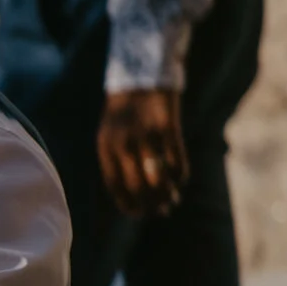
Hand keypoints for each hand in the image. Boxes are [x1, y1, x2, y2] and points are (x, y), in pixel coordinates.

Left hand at [99, 87, 186, 217]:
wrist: (142, 72)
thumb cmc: (126, 108)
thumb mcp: (112, 133)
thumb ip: (118, 158)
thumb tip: (134, 191)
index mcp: (105, 147)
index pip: (115, 186)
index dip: (128, 204)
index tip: (139, 213)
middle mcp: (122, 144)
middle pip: (138, 186)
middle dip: (151, 203)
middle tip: (162, 210)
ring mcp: (146, 135)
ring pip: (158, 178)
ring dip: (167, 193)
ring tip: (173, 198)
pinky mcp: (168, 127)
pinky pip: (176, 160)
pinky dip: (180, 175)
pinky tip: (181, 179)